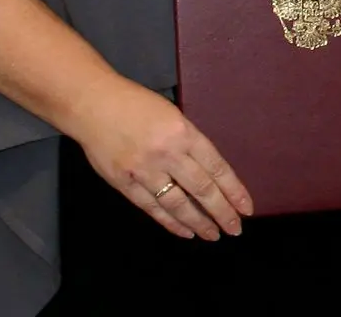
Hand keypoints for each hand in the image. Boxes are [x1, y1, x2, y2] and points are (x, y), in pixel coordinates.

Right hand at [68, 76, 252, 239]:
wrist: (93, 105)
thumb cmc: (136, 105)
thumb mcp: (172, 115)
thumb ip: (188, 142)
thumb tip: (207, 172)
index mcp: (184, 133)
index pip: (217, 167)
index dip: (234, 191)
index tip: (246, 207)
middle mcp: (167, 153)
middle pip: (202, 189)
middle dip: (222, 212)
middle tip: (235, 229)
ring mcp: (145, 171)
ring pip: (178, 204)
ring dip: (199, 222)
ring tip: (213, 235)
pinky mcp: (125, 184)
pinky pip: (152, 208)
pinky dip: (171, 223)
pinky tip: (186, 232)